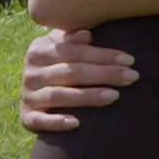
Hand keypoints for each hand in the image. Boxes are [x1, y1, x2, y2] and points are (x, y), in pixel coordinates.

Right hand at [21, 29, 138, 132]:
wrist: (32, 93)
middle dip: (104, 74)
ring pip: (59, 96)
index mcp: (38, 51)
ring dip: (88, 96)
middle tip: (132, 77)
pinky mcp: (26, 117)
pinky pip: (40, 121)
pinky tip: (77, 123)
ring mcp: (28, 96)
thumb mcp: (59, 48)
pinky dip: (57, 122)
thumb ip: (72, 40)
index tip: (129, 60)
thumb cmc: (56, 66)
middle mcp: (31, 73)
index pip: (74, 51)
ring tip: (115, 96)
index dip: (102, 55)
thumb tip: (86, 34)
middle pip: (70, 72)